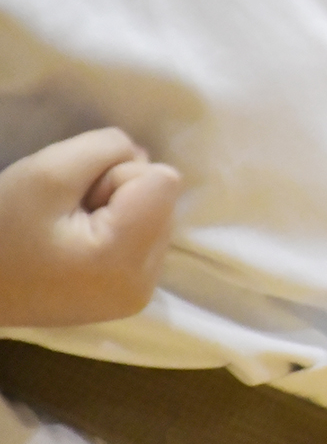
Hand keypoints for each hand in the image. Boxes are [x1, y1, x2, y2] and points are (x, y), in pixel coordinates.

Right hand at [0, 128, 181, 326]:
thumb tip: (142, 155)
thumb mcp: (46, 170)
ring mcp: (140, 294)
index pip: (164, 180)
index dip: (117, 174)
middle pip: (163, 200)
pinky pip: (145, 240)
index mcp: (127, 260)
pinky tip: (80, 245)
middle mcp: (146, 285)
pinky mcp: (131, 295)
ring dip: (116, 211)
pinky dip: (116, 231)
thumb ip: (105, 149)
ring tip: (69, 231)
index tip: (76, 197)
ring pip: (156, 217)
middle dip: (118, 194)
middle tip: (67, 215)